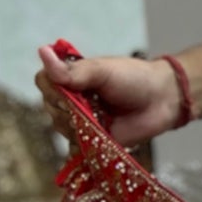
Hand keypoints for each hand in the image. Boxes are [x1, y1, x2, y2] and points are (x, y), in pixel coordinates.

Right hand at [35, 47, 182, 145]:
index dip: (51, 88)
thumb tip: (41, 51)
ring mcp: (82, 123)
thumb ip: (72, 71)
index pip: (43, 82)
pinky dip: (83, 148)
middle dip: (68, 109)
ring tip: (102, 118)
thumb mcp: (101, 70)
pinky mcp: (94, 143)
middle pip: (51, 108)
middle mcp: (72, 100)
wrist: (160, 100)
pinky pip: (77, 150)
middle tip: (92, 104)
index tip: (68, 88)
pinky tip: (95, 140)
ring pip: (63, 129)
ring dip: (79, 127)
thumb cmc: (133, 78)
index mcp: (70, 78)